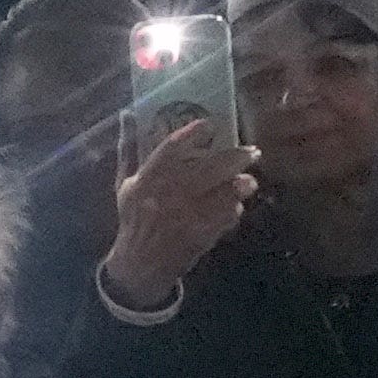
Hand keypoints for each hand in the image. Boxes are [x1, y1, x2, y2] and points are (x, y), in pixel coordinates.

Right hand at [98, 121, 261, 314]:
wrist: (138, 265)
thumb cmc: (134, 217)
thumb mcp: (124, 183)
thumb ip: (128, 148)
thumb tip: (128, 113)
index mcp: (146, 179)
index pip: (171, 147)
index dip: (193, 132)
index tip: (210, 125)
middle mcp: (167, 194)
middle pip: (209, 167)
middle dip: (236, 157)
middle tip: (252, 152)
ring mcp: (185, 215)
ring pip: (223, 192)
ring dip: (241, 185)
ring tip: (249, 182)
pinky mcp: (200, 234)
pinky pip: (226, 216)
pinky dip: (234, 210)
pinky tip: (235, 206)